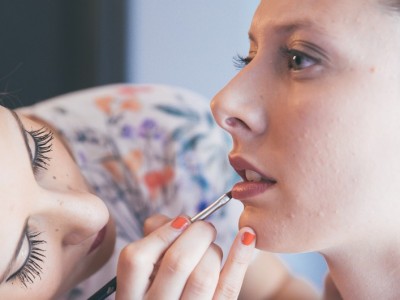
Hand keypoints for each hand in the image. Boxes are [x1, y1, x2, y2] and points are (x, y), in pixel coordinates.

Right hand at [116, 215, 255, 299]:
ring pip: (203, 276)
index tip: (182, 221)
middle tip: (205, 227)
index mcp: (130, 295)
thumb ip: (154, 240)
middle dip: (197, 234)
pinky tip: (247, 236)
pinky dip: (240, 256)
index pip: (136, 259)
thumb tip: (179, 221)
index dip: (161, 233)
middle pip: (177, 263)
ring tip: (212, 246)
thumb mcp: (146, 271)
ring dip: (213, 249)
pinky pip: (229, 287)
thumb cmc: (162, 284)